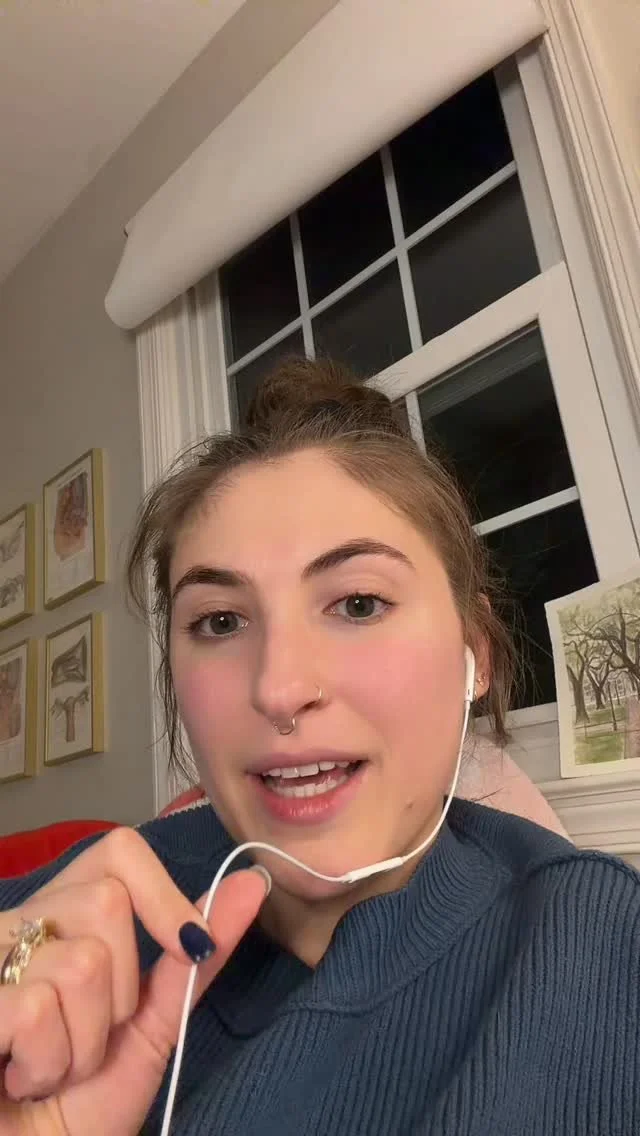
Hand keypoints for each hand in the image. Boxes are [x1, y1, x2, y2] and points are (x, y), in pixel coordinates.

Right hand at [0, 827, 267, 1134]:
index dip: (161, 895)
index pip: (120, 850)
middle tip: (88, 1036)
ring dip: (82, 1042)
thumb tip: (254, 881)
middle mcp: (19, 923)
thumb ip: (198, 953)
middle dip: (120, 992)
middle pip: (106, 901)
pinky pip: (34, 1008)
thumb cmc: (85, 1101)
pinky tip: (21, 1076)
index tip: (185, 947)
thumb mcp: (153, 1023)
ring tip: (54, 1065)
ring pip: (80, 963)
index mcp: (63, 916)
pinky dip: (46, 1061)